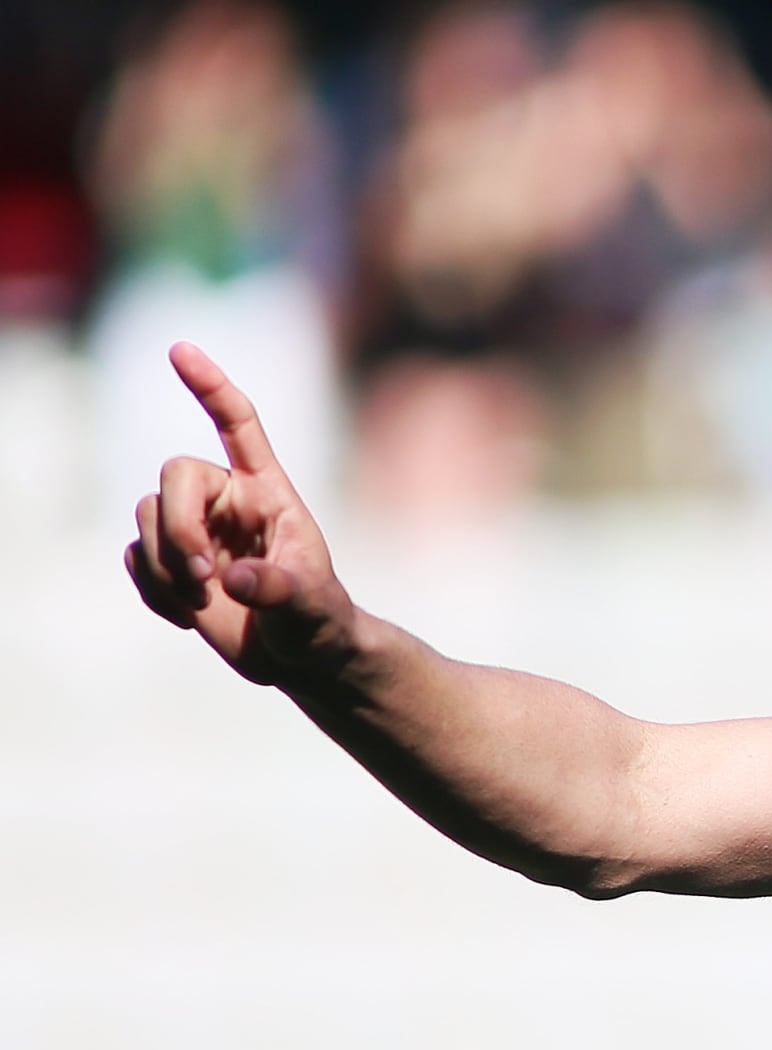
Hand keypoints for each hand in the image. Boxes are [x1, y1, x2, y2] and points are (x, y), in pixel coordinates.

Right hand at [123, 343, 358, 687]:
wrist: (301, 659)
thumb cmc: (319, 622)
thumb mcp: (314, 608)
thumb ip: (282, 590)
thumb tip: (237, 578)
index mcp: (268, 491)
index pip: (237, 425)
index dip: (211, 387)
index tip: (180, 350)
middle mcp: (226, 500)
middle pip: (174, 475)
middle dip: (178, 526)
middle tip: (202, 576)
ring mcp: (193, 528)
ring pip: (147, 516)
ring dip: (165, 565)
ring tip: (202, 602)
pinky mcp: (168, 560)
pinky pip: (134, 556)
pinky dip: (153, 589)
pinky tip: (188, 616)